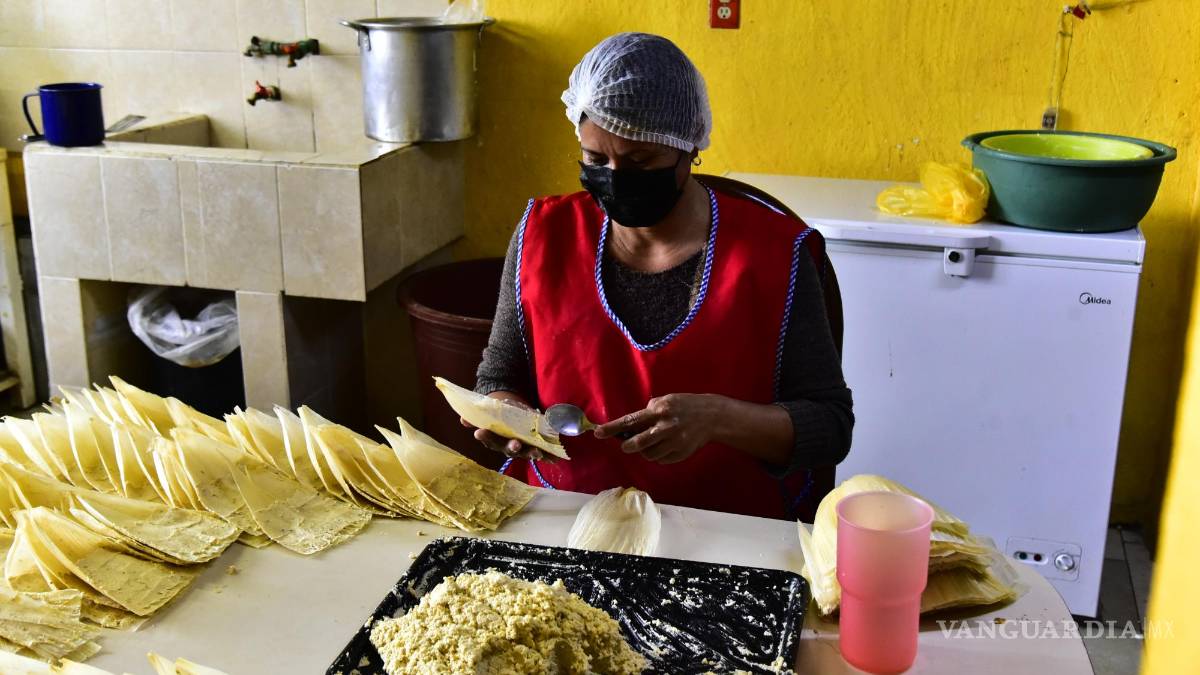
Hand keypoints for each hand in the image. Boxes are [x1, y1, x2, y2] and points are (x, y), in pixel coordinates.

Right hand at [460, 392, 556, 462]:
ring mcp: (524, 447)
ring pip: (527, 453)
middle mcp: (510, 447)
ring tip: (536, 451)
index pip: (490, 440)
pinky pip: (543, 453)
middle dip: (513, 447)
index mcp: (496, 440)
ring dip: (532, 453)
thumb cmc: (500, 413)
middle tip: (515, 444)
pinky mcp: (537, 446)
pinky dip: (549, 456)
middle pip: (510, 450)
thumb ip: (477, 417)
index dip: (486, 437)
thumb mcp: (489, 411)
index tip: (480, 433)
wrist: (514, 409)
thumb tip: (463, 420)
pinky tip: (555, 459)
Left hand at [594, 393, 719, 464]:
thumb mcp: (666, 401)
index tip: (597, 433)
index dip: (612, 428)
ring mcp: (674, 442)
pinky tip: (665, 446)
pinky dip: (658, 455)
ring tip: (653, 441)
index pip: (630, 421)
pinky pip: (661, 460)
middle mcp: (665, 427)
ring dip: (645, 450)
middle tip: (627, 445)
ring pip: (648, 454)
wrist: (711, 416)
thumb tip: (630, 426)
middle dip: (628, 446)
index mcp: (659, 411)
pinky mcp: (680, 453)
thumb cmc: (684, 406)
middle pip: (638, 444)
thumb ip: (648, 412)